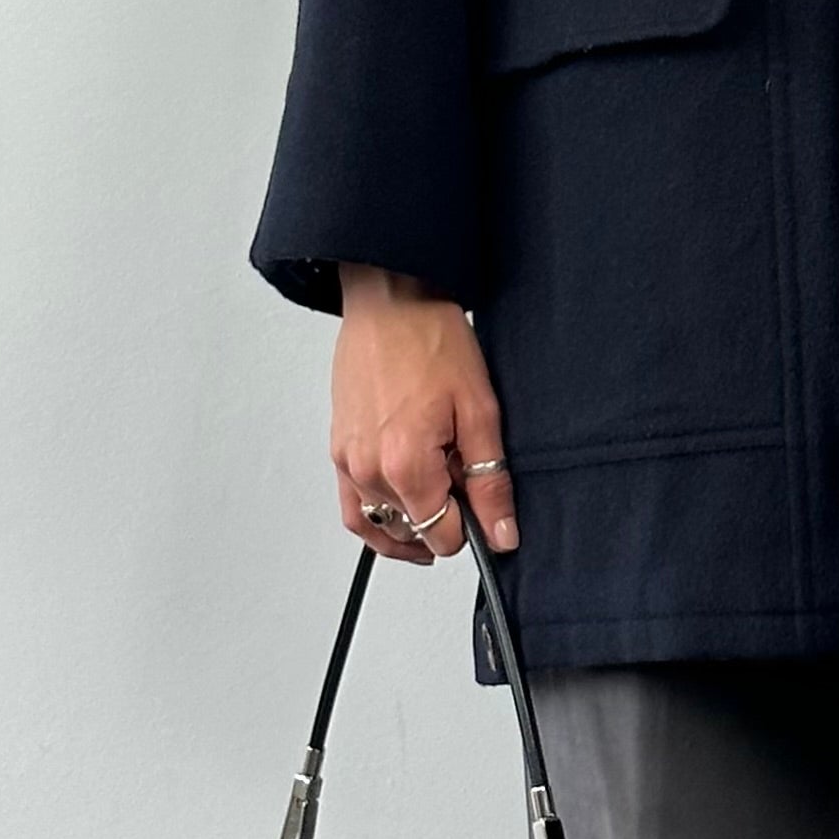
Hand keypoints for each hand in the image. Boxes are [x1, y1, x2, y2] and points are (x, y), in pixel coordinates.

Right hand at [330, 265, 519, 563]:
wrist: (392, 302)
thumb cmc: (431, 341)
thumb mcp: (479, 410)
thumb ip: (490, 481)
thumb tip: (500, 533)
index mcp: (404, 465)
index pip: (442, 537)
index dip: (471, 526)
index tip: (481, 498)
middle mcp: (367, 471)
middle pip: (414, 531)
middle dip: (443, 514)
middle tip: (460, 472)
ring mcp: (347, 462)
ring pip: (383, 525)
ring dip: (413, 518)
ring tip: (438, 488)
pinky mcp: (338, 451)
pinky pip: (353, 509)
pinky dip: (378, 520)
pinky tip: (403, 505)